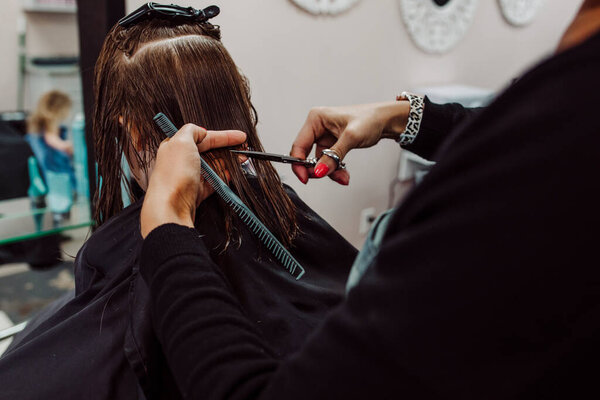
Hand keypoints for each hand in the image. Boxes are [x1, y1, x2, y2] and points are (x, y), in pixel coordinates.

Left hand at [140, 124, 245, 237]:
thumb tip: (201, 130)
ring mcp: (189, 177)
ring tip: (242, 161)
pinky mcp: (196, 192)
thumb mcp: (181, 141)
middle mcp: (181, 161)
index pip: (203, 137)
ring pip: (213, 166)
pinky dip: (224, 177)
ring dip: (229, 163)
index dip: (223, 136)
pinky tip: (233, 174)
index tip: (239, 137)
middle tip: (244, 150)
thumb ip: (192, 130)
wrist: (171, 207)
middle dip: (228, 150)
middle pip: (210, 152)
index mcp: (176, 147)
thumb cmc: (173, 176)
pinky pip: (213, 182)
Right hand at [290, 101, 409, 184]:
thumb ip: (333, 156)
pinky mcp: (332, 145)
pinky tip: (344, 174)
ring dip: (330, 172)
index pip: (299, 145)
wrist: (386, 121)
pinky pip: (328, 162)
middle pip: (307, 155)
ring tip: (343, 177)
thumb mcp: (351, 137)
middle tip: (328, 176)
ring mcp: (324, 137)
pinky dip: (335, 170)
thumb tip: (318, 171)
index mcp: (316, 119)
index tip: (305, 178)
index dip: (299, 163)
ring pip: (319, 162)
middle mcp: (317, 127)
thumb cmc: (370, 119)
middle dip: (318, 169)